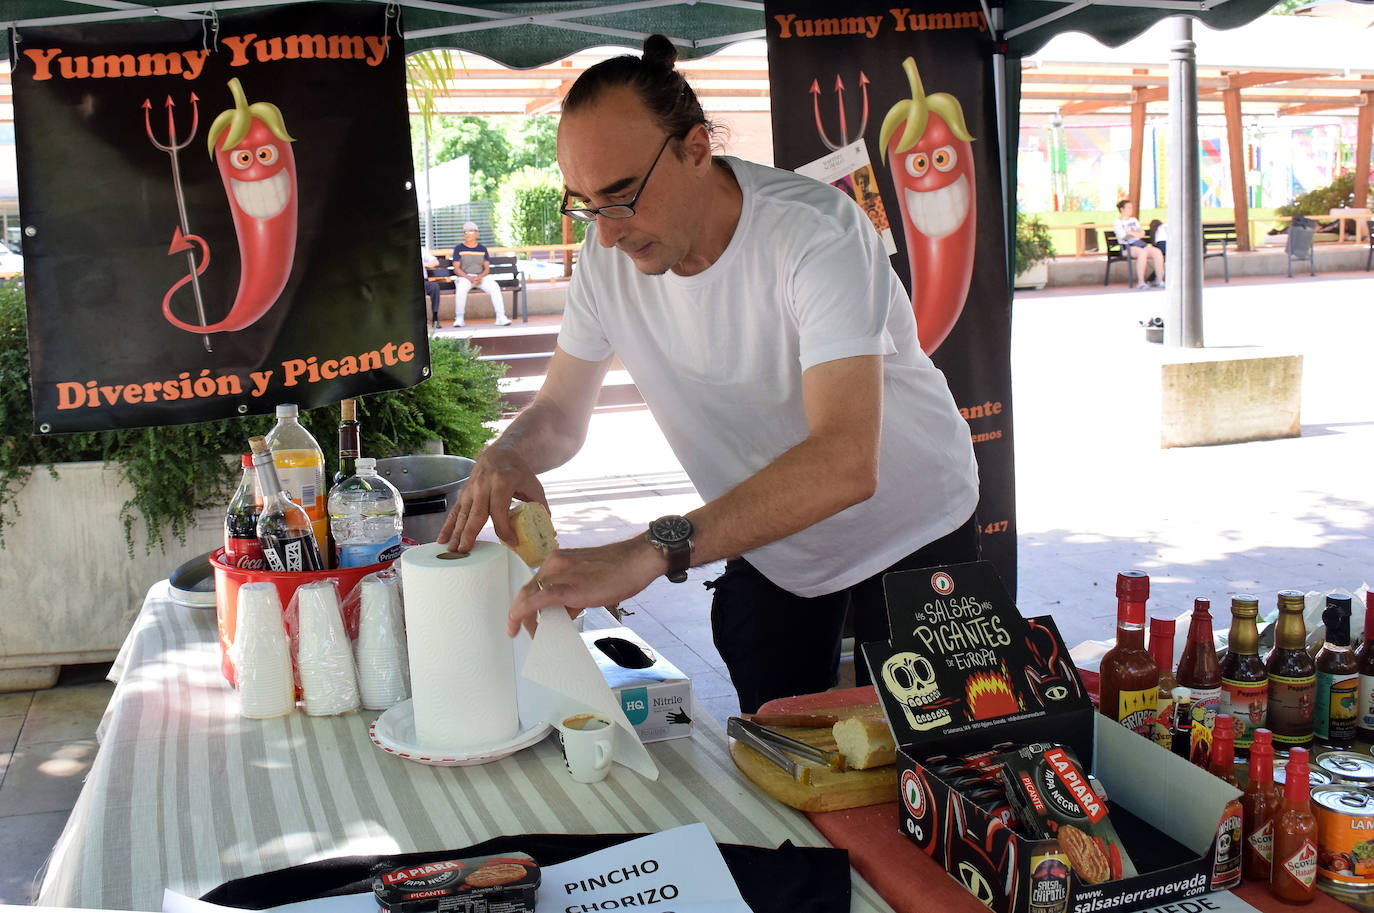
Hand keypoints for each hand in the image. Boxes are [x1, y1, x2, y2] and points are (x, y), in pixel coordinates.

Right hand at [437, 443, 545, 552]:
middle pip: (476, 514)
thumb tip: (548, 530)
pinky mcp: (464, 493)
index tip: (511, 542)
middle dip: (469, 534)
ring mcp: (471, 489)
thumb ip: (541, 507)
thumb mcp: (534, 486)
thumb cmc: (519, 472)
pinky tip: (442, 539)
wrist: (501, 453)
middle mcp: (483, 485)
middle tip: (465, 552)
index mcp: (502, 483)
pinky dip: (448, 526)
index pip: (500, 511)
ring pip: (462, 514)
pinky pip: (455, 511)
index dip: (505, 529)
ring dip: (456, 533)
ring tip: (451, 551)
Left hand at [508, 537, 665, 637]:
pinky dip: (522, 614)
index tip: (525, 615)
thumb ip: (572, 593)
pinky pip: (535, 602)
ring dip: (526, 618)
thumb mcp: (589, 580)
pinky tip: (519, 625)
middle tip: (526, 629)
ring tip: (533, 632)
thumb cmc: (620, 569)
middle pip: (527, 591)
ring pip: (527, 598)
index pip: (535, 583)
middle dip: (523, 613)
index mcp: (558, 560)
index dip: (526, 602)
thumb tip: (564, 611)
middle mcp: (553, 564)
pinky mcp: (565, 588)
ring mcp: (558, 574)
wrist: (637, 560)